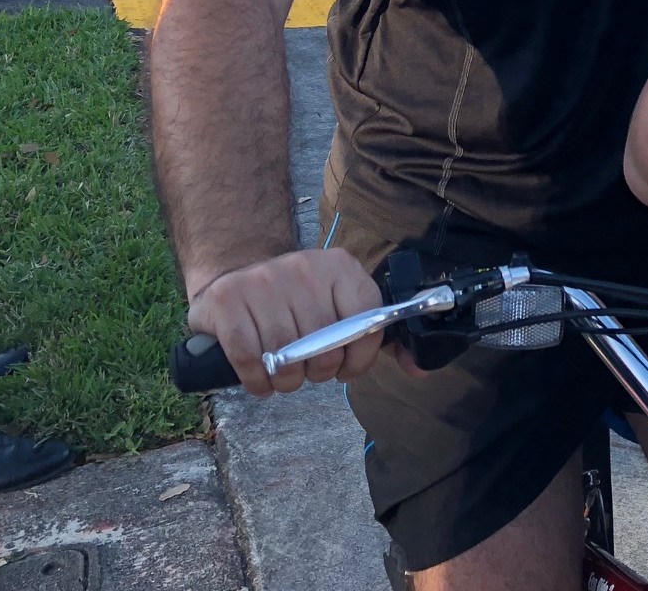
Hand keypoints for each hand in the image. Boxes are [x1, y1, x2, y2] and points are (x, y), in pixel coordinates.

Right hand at [186, 247, 383, 395]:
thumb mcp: (340, 303)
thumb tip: (420, 370)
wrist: (237, 270)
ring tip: (285, 375)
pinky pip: (248, 357)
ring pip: (285, 354)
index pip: (366, 317)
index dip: (360, 355)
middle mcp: (303, 267)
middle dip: (319, 371)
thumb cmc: (299, 300)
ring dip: (287, 380)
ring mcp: (262, 280)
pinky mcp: (228, 300)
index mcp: (340, 266)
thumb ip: (379, 336)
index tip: (347, 370)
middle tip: (310, 371)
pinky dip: (258, 381)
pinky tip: (262, 381)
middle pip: (323, 343)